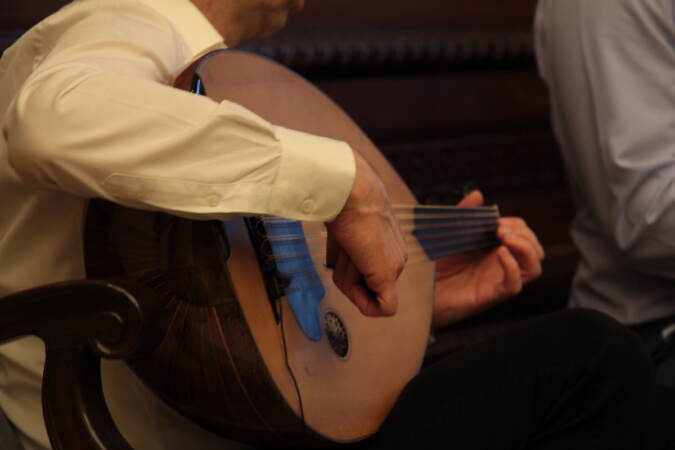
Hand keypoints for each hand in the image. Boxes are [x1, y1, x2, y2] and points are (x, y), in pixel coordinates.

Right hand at [326, 152, 406, 316]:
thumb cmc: (344, 204)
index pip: (368, 277)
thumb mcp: (344, 232)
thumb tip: (340, 258)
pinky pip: (381, 308)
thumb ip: (348, 251)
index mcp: (387, 247)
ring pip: (363, 294)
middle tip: (343, 250)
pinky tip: (355, 275)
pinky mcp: (387, 275)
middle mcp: (396, 258)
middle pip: (366, 287)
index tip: (341, 252)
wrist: (351, 192)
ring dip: (345, 276)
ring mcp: (394, 268)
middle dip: (345, 276)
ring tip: (346, 248)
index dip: (348, 274)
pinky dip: (365, 305)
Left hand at [432, 190, 543, 327]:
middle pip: (535, 249)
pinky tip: (501, 254)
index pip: (523, 234)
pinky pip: (515, 285)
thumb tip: (478, 194)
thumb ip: (464, 214)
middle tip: (500, 230)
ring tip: (505, 239)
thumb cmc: (432, 265)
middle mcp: (501, 265)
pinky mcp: (490, 295)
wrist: (417, 292)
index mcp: (494, 250)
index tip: (495, 221)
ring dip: (525, 248)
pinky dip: (513, 268)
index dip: (515, 224)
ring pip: (534, 267)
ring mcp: (497, 280)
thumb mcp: (449, 234)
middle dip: (523, 234)